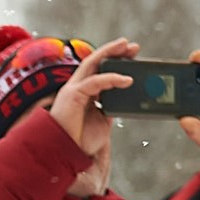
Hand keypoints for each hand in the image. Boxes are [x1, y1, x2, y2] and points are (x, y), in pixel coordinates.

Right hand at [44, 36, 136, 161]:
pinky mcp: (72, 94)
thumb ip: (110, 108)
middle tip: (133, 46)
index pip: (99, 71)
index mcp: (83, 93)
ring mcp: (73, 89)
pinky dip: (112, 79)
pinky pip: (95, 81)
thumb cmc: (80, 141)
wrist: (66, 153)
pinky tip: (126, 80)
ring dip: (111, 53)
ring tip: (128, 47)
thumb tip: (124, 100)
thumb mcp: (102, 121)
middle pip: (96, 62)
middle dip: (114, 51)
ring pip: (92, 63)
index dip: (114, 61)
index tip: (132, 57)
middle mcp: (77, 87)